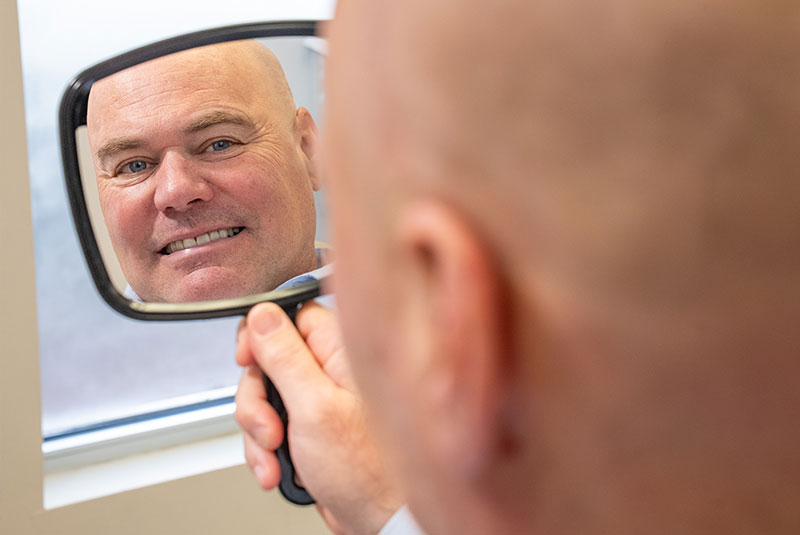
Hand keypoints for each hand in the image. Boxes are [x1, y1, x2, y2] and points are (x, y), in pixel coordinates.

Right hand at [235, 302, 400, 534]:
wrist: (380, 520)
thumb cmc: (369, 468)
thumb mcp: (315, 406)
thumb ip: (285, 356)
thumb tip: (262, 314)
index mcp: (341, 349)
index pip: (289, 316)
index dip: (261, 337)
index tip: (249, 361)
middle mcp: (332, 369)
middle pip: (269, 361)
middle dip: (256, 399)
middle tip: (270, 429)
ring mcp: (320, 399)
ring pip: (266, 397)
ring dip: (259, 432)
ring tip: (275, 457)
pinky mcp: (311, 427)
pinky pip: (272, 425)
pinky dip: (267, 450)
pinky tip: (278, 469)